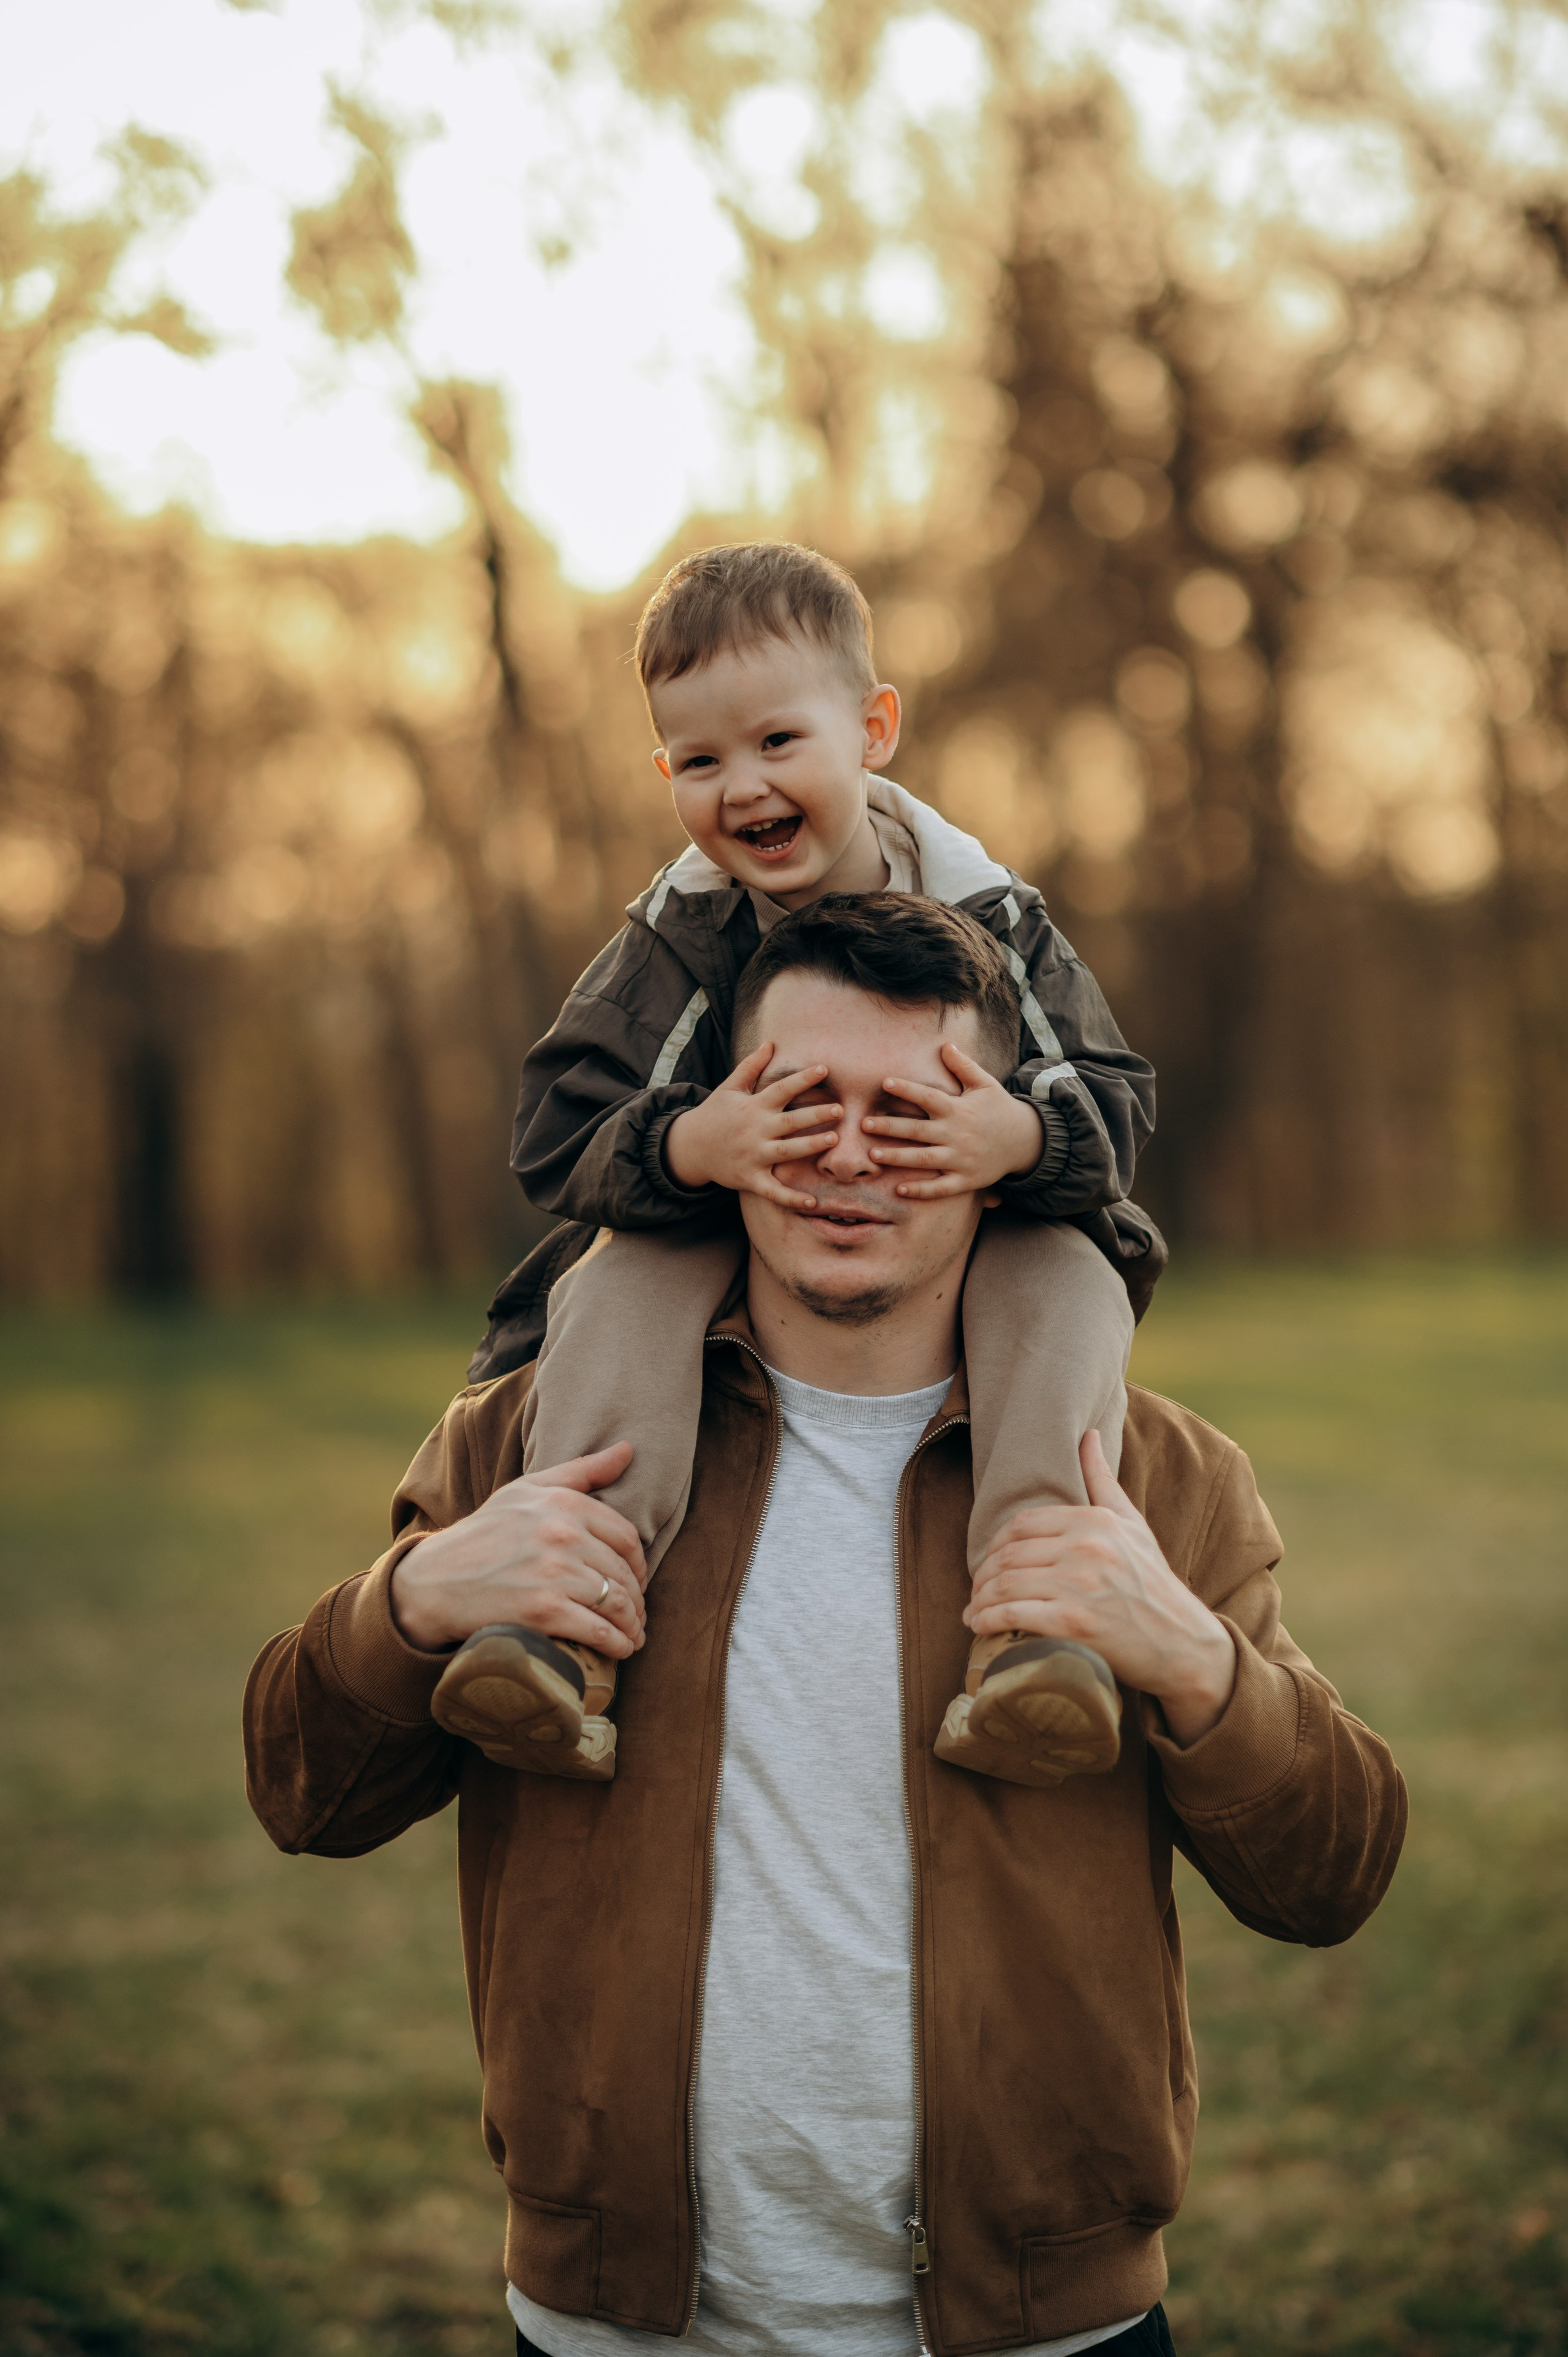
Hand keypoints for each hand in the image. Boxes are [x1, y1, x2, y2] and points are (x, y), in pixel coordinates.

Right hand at [391, 1442, 648, 1659]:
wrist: (436, 1580)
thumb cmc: (485, 1532)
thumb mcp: (527, 1489)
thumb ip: (582, 1470)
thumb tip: (628, 1449)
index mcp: (563, 1503)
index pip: (626, 1536)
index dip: (639, 1563)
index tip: (636, 1580)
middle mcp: (562, 1535)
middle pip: (624, 1573)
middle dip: (637, 1599)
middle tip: (636, 1615)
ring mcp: (553, 1574)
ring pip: (616, 1603)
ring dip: (632, 1625)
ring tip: (632, 1635)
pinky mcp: (543, 1612)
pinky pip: (598, 1631)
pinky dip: (618, 1643)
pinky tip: (621, 1649)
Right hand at [663, 1042, 840, 1207]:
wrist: (690, 1147)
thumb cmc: (716, 1114)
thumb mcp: (730, 1088)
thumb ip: (751, 1066)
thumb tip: (770, 1042)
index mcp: (753, 1107)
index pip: (781, 1089)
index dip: (802, 1079)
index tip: (824, 1069)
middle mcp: (755, 1131)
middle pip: (789, 1122)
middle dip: (814, 1116)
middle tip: (840, 1110)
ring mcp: (753, 1156)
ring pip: (786, 1152)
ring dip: (810, 1146)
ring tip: (834, 1140)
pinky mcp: (750, 1179)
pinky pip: (773, 1191)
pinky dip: (791, 1198)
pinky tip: (812, 1202)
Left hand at [861, 1043, 1043, 1197]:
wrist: (1026, 1140)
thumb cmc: (999, 1109)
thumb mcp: (985, 1084)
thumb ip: (963, 1066)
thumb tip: (944, 1045)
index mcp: (958, 1109)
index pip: (928, 1097)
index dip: (907, 1089)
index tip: (885, 1082)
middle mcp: (957, 1134)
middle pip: (918, 1130)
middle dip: (890, 1127)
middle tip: (864, 1124)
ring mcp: (961, 1159)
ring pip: (924, 1160)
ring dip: (897, 1157)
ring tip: (873, 1155)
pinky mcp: (966, 1180)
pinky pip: (941, 1188)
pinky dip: (921, 1190)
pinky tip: (900, 1190)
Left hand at [964, 1431, 1237, 1745]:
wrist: (1183, 1642)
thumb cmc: (1153, 1582)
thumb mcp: (1133, 1524)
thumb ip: (1102, 1480)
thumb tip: (1087, 1434)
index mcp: (1094, 1521)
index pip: (1022, 1524)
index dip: (994, 1544)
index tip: (988, 1561)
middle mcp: (1086, 1548)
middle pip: (1009, 1555)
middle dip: (982, 1574)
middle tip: (976, 1590)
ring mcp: (1079, 1586)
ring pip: (1005, 1585)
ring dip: (979, 1600)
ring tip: (973, 1611)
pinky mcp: (1074, 1623)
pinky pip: (1013, 1615)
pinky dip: (987, 1620)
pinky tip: (980, 1625)